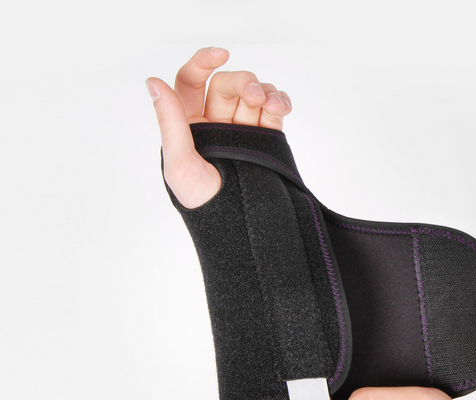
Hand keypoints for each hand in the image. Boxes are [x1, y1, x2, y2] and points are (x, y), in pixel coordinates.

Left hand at [146, 47, 291, 209]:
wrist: (240, 229)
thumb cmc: (204, 203)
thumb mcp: (179, 164)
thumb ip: (170, 122)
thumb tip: (153, 82)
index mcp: (188, 126)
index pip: (191, 82)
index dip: (202, 63)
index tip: (220, 54)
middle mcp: (215, 124)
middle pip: (226, 85)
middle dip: (242, 82)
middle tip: (254, 95)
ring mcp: (242, 130)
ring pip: (252, 95)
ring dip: (264, 91)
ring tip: (272, 105)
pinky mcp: (266, 139)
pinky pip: (273, 110)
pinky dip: (279, 102)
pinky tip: (280, 106)